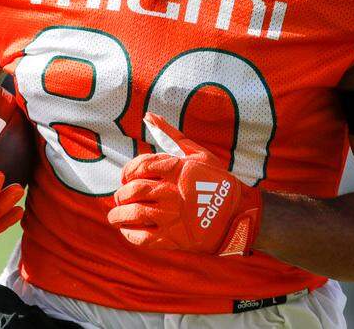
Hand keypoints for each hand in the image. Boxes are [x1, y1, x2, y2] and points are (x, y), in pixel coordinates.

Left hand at [107, 113, 260, 256]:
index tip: (126, 178)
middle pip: (133, 191)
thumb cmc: (217, 181)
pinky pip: (142, 237)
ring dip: (118, 215)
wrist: (238, 216)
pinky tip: (127, 229)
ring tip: (115, 216)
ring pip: (133, 214)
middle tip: (120, 197)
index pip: (139, 167)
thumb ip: (170, 135)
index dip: (127, 172)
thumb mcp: (197, 153)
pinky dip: (129, 234)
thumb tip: (148, 115)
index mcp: (176, 170)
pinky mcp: (172, 239)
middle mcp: (171, 193)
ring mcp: (171, 217)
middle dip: (121, 194)